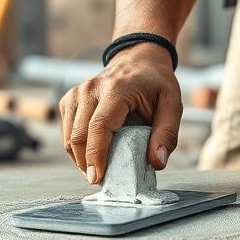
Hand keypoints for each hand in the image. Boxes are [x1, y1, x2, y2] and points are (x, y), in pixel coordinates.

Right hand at [59, 44, 181, 183]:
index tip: (98, 178)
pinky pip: (67, 130)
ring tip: (98, 169)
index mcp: (117, 89)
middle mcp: (91, 89)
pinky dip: (75, 147)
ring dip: (79, 159)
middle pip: (78, 135)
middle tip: (102, 180)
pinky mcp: (70, 98)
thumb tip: (156, 163)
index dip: (96, 156)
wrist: (138, 59)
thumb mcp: (172, 105)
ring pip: (69, 136)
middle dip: (86, 164)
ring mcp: (77, 92)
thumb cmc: (156, 84)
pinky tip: (92, 153)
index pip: (99, 126)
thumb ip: (167, 134)